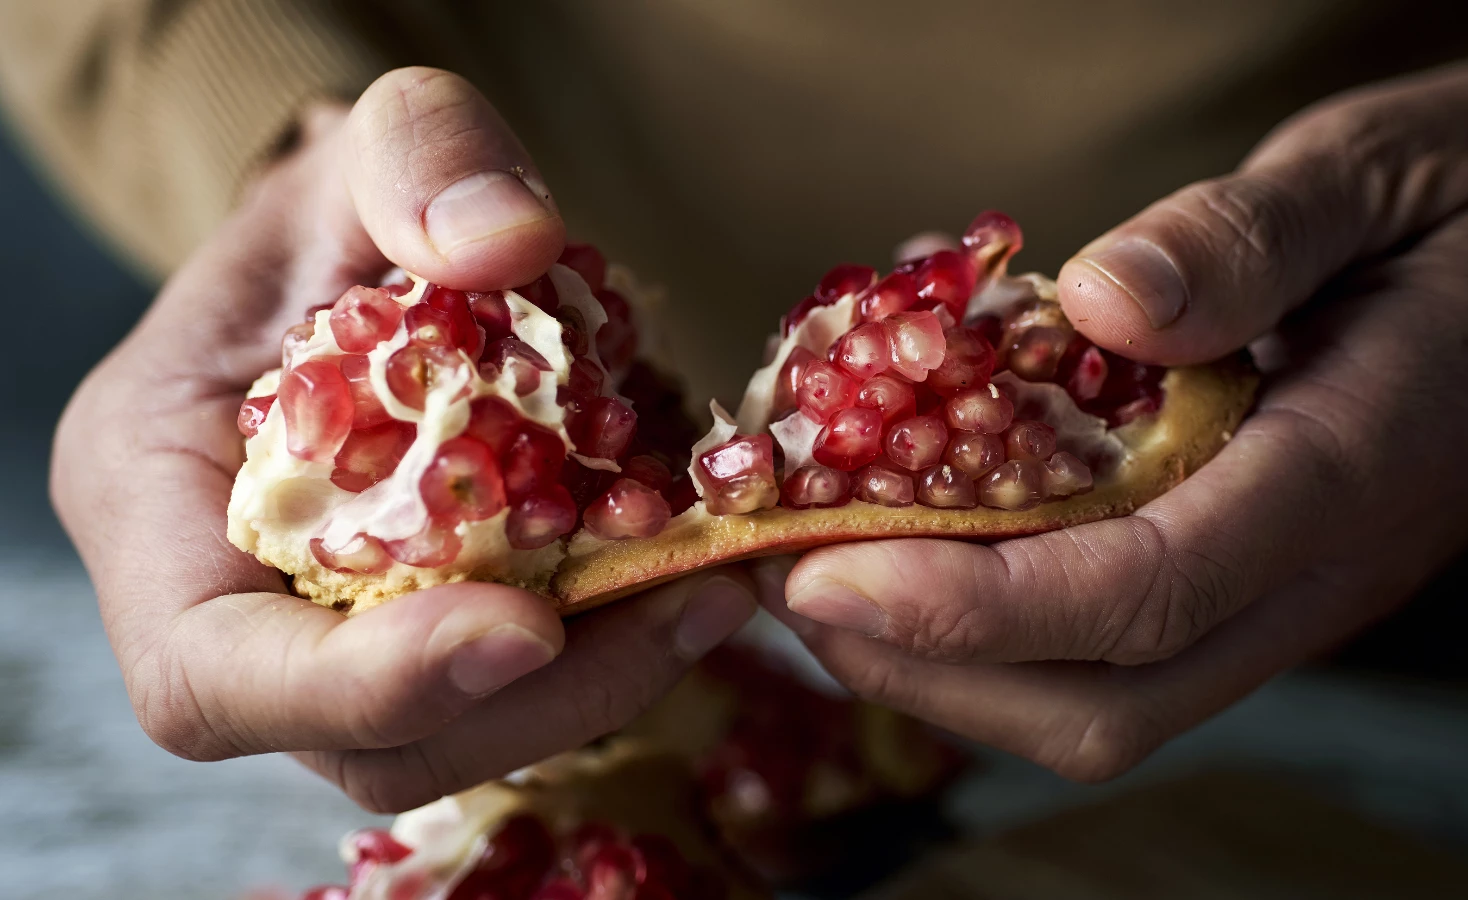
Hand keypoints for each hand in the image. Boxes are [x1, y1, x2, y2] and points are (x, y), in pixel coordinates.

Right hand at [51, 68, 755, 812]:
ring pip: (465, 731)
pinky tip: (700, 561)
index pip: (215, 674)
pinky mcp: (435, 630)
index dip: (366, 683)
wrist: (382, 246)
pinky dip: (616, 638)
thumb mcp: (376, 138)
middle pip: (369, 740)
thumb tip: (509, 243)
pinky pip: (524, 682)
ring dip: (602, 680)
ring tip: (715, 583)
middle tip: (688, 599)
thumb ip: (421, 160)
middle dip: (535, 697)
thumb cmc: (351, 196)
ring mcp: (342, 635)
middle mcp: (237, 604)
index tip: (525, 628)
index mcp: (153, 500)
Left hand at [762, 61, 1467, 778]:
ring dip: (951, 674)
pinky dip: (997, 641)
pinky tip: (918, 563)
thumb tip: (1104, 297)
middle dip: (935, 668)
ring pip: (1111, 709)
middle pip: (1114, 702)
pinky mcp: (1258, 582)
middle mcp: (1321, 570)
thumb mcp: (1383, 169)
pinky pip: (1120, 660)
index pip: (1151, 590)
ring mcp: (1291, 592)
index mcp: (1358, 466)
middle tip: (793, 587)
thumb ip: (1252, 236)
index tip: (830, 566)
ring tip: (824, 585)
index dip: (978, 602)